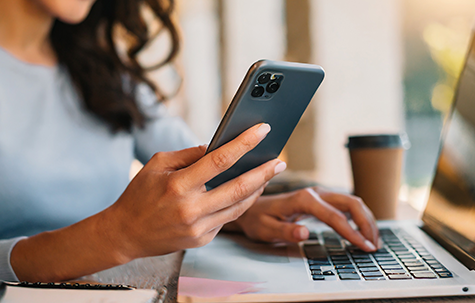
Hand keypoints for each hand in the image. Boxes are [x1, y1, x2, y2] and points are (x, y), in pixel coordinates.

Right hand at [106, 123, 286, 259]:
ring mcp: (198, 228)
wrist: (125, 233)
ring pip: (239, 207)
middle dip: (264, 172)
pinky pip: (227, 219)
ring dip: (257, 189)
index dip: (244, 143)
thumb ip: (189, 155)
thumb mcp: (157, 164)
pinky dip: (238, 204)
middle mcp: (191, 209)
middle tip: (280, 161)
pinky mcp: (202, 240)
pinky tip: (245, 192)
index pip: (220, 160)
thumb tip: (217, 147)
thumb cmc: (139, 194)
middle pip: (239, 188)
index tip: (262, 130)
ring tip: (268, 174)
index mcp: (178, 185)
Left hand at [228, 187, 377, 251]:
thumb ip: (286, 231)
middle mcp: (314, 193)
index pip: (335, 216)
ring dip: (366, 219)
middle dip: (367, 223)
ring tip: (373, 240)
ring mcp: (319, 194)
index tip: (365, 247)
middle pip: (351, 202)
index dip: (352, 232)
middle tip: (374, 245)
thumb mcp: (266, 229)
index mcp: (303, 199)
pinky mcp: (321, 200)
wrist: (251, 208)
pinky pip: (346, 206)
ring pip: (352, 202)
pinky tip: (362, 231)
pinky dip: (358, 217)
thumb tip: (305, 234)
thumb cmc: (258, 219)